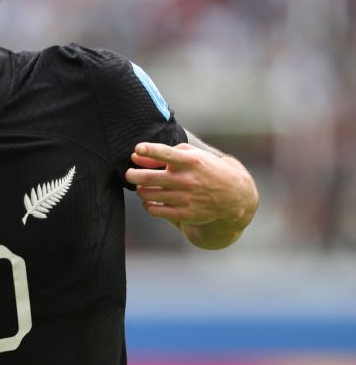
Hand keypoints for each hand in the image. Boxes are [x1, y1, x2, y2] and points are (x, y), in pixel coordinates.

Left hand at [126, 142, 256, 228]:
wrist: (233, 195)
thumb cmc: (206, 169)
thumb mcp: (190, 155)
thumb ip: (162, 154)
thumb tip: (135, 156)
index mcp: (190, 161)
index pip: (165, 153)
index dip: (149, 150)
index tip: (138, 150)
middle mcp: (187, 180)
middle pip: (146, 178)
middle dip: (132, 174)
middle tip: (131, 173)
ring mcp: (186, 198)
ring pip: (146, 194)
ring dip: (140, 189)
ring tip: (143, 186)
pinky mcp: (185, 214)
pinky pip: (153, 210)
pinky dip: (147, 204)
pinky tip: (151, 199)